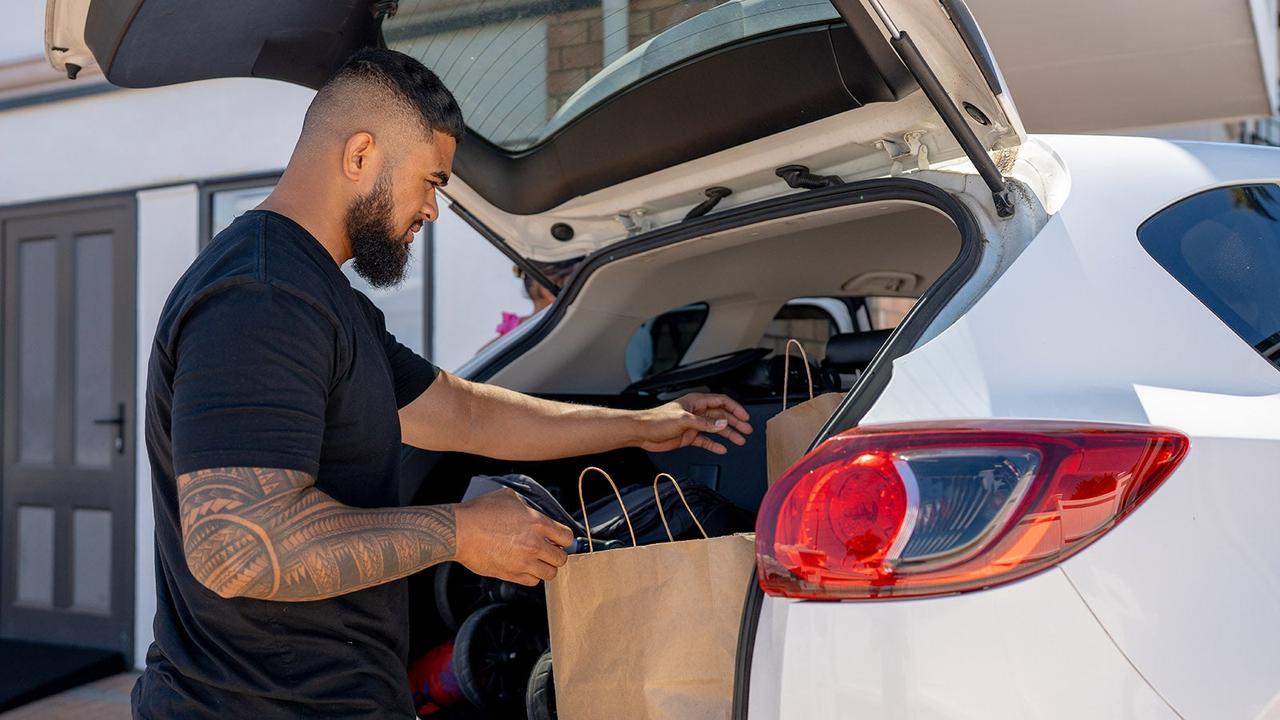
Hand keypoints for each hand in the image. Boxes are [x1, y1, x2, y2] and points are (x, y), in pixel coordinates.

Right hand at [453, 488, 574, 585]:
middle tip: (548, 551)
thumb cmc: (479, 512)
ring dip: (545, 567)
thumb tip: (529, 509)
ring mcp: (524, 562)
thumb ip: (525, 505)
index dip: (563, 539)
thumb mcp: (507, 497)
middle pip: (561, 559)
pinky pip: (532, 582)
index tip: (559, 540)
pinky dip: (531, 576)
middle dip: (556, 554)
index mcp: (538, 523)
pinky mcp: (511, 575)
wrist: (459, 531)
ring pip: (550, 574)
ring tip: (537, 561)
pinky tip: (525, 567)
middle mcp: (535, 544)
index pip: (567, 537)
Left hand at [634, 393, 752, 454]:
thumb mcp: (684, 420)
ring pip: (716, 429)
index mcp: (696, 402)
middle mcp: (697, 412)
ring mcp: (693, 425)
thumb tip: (722, 423)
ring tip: (740, 441)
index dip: (735, 408)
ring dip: (728, 434)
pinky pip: (706, 440)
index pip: (721, 402)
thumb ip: (705, 423)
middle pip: (721, 416)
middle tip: (747, 430)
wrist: (642, 432)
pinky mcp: (688, 437)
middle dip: (735, 422)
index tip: (745, 417)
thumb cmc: (657, 420)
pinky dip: (714, 445)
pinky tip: (722, 449)